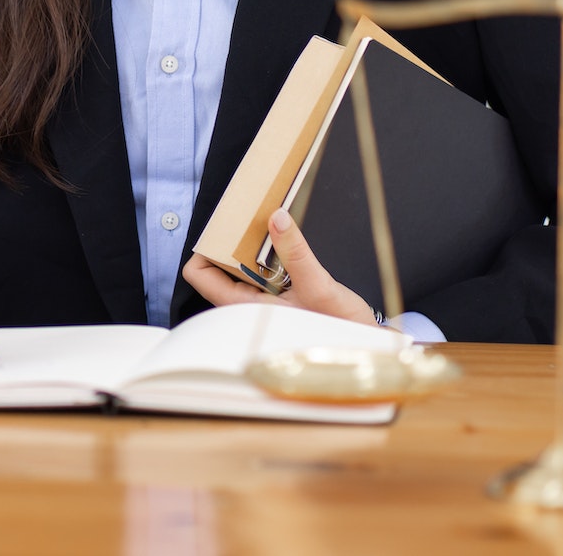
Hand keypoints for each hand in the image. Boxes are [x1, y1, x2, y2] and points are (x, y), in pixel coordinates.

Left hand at [181, 208, 378, 326]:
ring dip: (248, 246)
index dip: (205, 248)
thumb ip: (296, 251)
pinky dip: (264, 253)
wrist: (363, 346)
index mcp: (244, 308)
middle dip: (229, 241)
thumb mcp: (319, 286)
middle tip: (249, 218)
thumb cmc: (341, 328)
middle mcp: (245, 306)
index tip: (224, 227)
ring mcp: (260, 302)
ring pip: (238, 267)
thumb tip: (277, 217)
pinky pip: (258, 269)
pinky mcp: (276, 296)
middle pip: (216, 266)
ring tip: (266, 224)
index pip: (199, 275)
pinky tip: (281, 239)